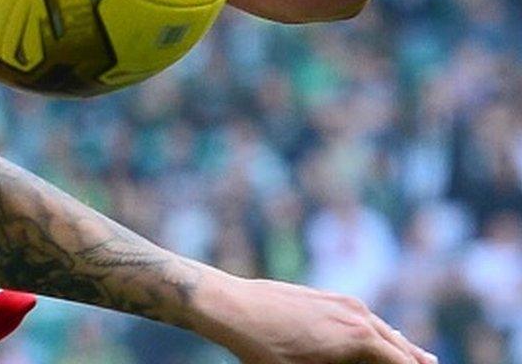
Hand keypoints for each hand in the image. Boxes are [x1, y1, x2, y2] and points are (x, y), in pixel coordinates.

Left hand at [199, 273, 432, 363]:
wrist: (231, 306)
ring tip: (422, 359)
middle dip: (415, 361)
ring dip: (400, 346)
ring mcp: (343, 302)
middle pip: (399, 347)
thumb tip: (360, 362)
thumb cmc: (264, 348)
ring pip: (383, 330)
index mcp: (359, 338)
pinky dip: (378, 331)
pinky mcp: (328, 297)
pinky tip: (382, 338)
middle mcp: (358, 315)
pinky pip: (364, 317)